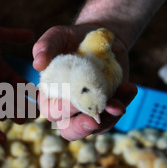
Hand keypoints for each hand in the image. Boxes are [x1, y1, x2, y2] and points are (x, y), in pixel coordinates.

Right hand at [32, 24, 137, 140]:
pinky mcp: (108, 107)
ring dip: (108, 118)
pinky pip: (114, 115)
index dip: (62, 110)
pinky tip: (129, 88)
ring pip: (96, 128)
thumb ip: (46, 45)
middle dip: (82, 128)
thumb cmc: (72, 38)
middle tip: (93, 120)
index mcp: (50, 95)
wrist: (99, 37)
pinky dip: (123, 104)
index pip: (51, 112)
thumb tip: (37, 63)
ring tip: (118, 105)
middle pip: (69, 131)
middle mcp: (67, 108)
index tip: (74, 98)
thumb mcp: (58, 36)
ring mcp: (89, 110)